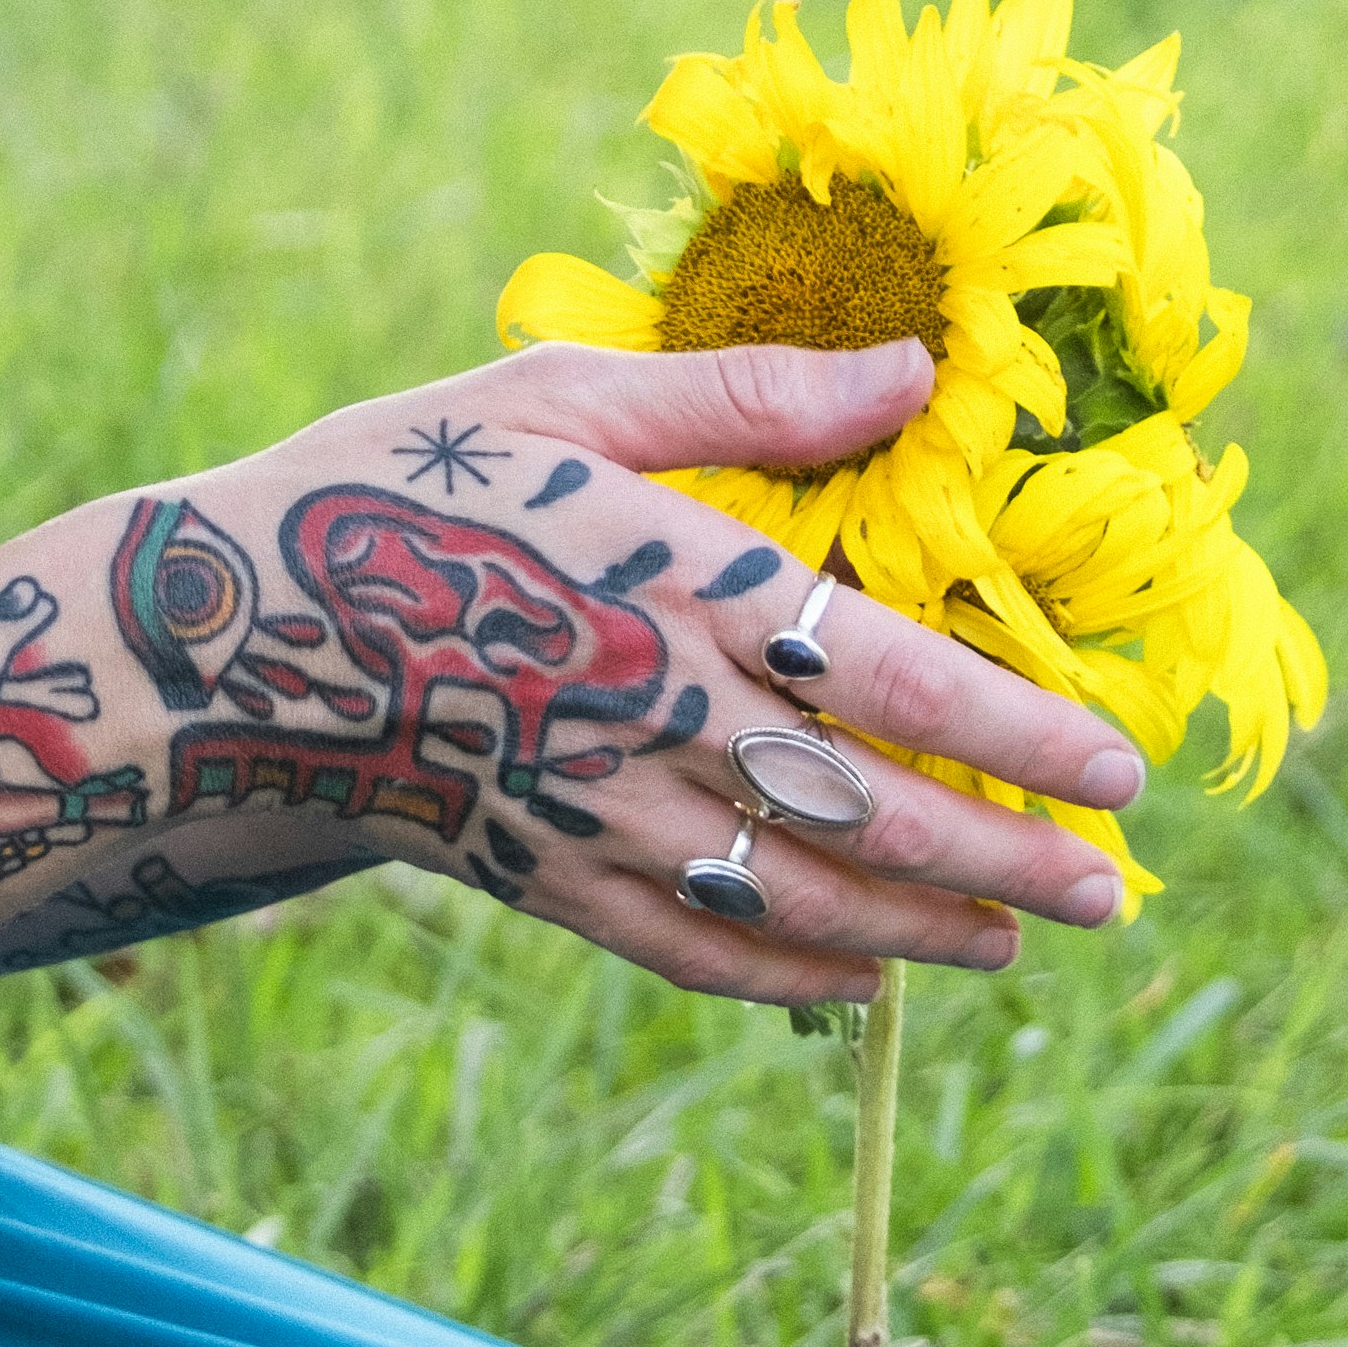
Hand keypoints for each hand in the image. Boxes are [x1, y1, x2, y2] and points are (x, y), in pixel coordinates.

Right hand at [122, 339, 1144, 1012]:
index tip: (1117, 768)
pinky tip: (867, 978)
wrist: (230, 643)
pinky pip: (700, 950)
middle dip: (1003, 859)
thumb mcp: (561, 396)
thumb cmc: (407, 490)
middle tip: (1110, 890)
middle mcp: (652, 715)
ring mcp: (601, 817)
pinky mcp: (552, 883)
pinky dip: (796, 975)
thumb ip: (746, 397)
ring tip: (1019, 937)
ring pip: (800, 898)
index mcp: (671, 583)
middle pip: (868, 813)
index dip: (1014, 731)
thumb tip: (914, 368)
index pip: (885, 677)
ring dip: (924, 929)